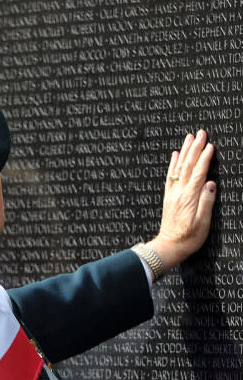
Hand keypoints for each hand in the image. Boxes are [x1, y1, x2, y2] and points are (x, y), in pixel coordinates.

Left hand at [146, 130, 215, 275]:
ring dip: (184, 151)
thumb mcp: (203, 223)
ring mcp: (172, 193)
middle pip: (187, 165)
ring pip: (178, 167)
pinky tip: (175, 154)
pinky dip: (173, 163)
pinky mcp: (168, 196)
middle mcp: (179, 192)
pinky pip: (170, 176)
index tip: (211, 145)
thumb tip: (210, 183)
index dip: (205, 158)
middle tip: (200, 133)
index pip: (198, 173)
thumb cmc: (189, 237)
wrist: (169, 246)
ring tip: (189, 137)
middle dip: (195, 148)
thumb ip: (206, 202)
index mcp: (189, 197)